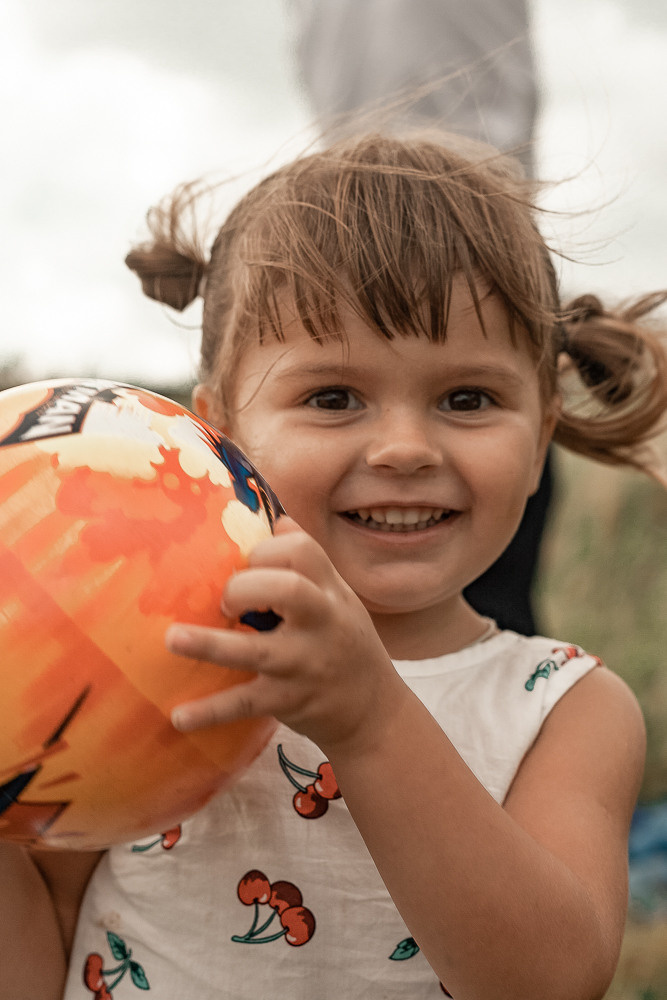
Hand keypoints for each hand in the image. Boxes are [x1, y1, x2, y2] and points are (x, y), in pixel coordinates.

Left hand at [166, 518, 406, 754]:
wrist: (374, 712)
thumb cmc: (343, 641)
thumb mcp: (339, 597)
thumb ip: (308, 562)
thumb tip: (275, 519)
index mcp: (330, 592)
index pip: (303, 551)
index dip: (267, 549)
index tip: (247, 561)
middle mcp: (321, 624)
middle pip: (289, 590)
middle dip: (247, 587)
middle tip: (224, 601)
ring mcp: (304, 664)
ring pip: (257, 651)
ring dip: (211, 644)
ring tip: (171, 639)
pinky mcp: (288, 702)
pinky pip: (246, 704)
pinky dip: (211, 711)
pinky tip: (178, 717)